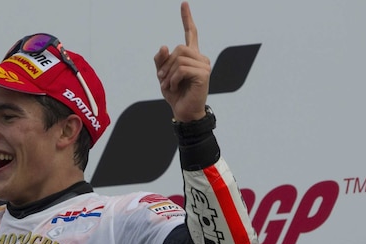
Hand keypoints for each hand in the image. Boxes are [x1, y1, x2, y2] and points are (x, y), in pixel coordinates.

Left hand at [154, 1, 210, 121]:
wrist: (184, 112)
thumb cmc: (175, 94)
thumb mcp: (163, 76)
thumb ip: (161, 60)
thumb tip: (164, 45)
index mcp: (191, 56)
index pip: (191, 33)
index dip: (187, 18)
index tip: (184, 3)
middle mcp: (200, 57)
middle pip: (178, 48)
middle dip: (166, 64)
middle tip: (162, 79)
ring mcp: (204, 65)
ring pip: (179, 59)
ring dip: (168, 74)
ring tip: (168, 85)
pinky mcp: (204, 74)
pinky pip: (182, 69)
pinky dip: (173, 78)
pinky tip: (174, 87)